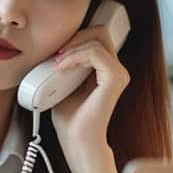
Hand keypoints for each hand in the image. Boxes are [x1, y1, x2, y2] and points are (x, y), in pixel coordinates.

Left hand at [50, 23, 129, 153]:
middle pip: (100, 32)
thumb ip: (66, 65)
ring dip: (72, 48)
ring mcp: (118, 74)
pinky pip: (95, 52)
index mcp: (106, 70)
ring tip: (57, 63)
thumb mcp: (64, 84)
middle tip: (57, 53)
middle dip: (75, 37)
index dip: (76, 38)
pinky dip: (76, 56)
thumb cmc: (70, 119)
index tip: (57, 52)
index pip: (96, 37)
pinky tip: (62, 67)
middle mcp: (116, 70)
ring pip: (97, 39)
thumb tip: (54, 48)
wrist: (76, 141)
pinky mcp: (114, 79)